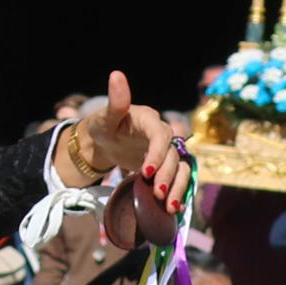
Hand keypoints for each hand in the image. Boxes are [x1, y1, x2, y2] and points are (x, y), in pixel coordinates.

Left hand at [61, 73, 190, 215]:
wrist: (105, 140)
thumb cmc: (104, 125)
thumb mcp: (106, 116)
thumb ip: (115, 101)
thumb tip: (116, 75)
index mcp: (150, 120)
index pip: (160, 136)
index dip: (157, 154)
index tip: (146, 173)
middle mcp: (163, 135)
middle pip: (173, 156)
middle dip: (167, 176)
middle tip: (157, 195)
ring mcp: (166, 152)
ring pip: (181, 168)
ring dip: (178, 187)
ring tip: (170, 208)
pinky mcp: (165, 166)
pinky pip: (178, 178)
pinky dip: (178, 192)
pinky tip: (175, 209)